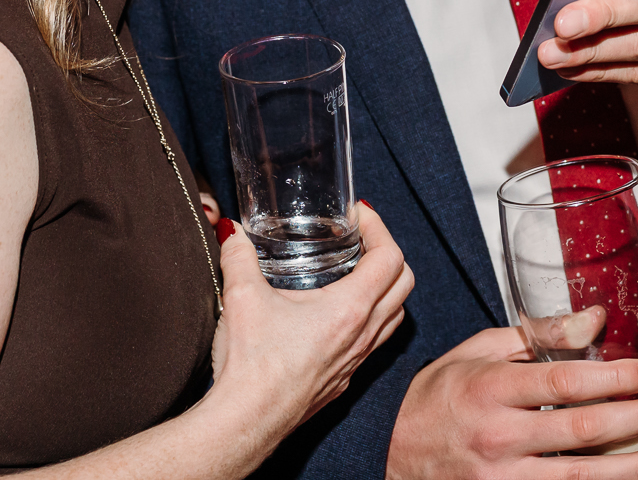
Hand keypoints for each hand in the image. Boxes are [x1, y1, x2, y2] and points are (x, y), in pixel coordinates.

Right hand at [206, 202, 414, 443]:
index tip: (358, 216)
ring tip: (355, 272)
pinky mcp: (344, 379)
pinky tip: (338, 314)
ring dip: (385, 288)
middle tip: (360, 239)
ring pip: (396, 316)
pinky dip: (371, 319)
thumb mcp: (241, 296)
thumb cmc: (252, 366)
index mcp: (349, 309)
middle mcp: (362, 335)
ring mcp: (356, 361)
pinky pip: (375, 343)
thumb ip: (238, 256)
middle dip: (388, 252)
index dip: (380, 228)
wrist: (247, 421)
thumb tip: (233, 232)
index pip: (390, 258)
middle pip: (404, 284)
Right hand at [387, 328, 637, 478]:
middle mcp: (498, 437)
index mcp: (489, 389)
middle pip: (584, 431)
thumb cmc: (437, 399)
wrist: (390, 454)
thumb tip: (593, 320)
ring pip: (584, 478)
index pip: (564, 384)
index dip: (614, 378)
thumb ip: (537, 337)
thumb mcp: (476, 352)